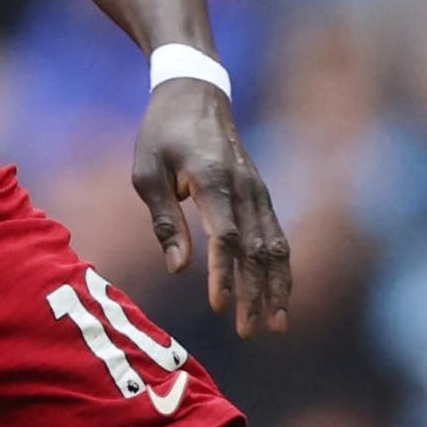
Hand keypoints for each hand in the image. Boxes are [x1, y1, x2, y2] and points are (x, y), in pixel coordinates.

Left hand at [133, 80, 289, 335]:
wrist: (195, 94)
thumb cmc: (161, 134)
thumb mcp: (146, 173)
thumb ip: (165, 221)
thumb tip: (181, 269)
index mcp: (212, 180)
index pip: (225, 237)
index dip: (224, 275)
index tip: (219, 307)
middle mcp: (245, 187)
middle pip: (257, 250)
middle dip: (256, 294)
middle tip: (249, 332)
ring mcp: (259, 191)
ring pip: (276, 247)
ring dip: (277, 287)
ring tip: (275, 325)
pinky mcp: (261, 195)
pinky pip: (277, 236)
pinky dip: (280, 268)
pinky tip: (278, 294)